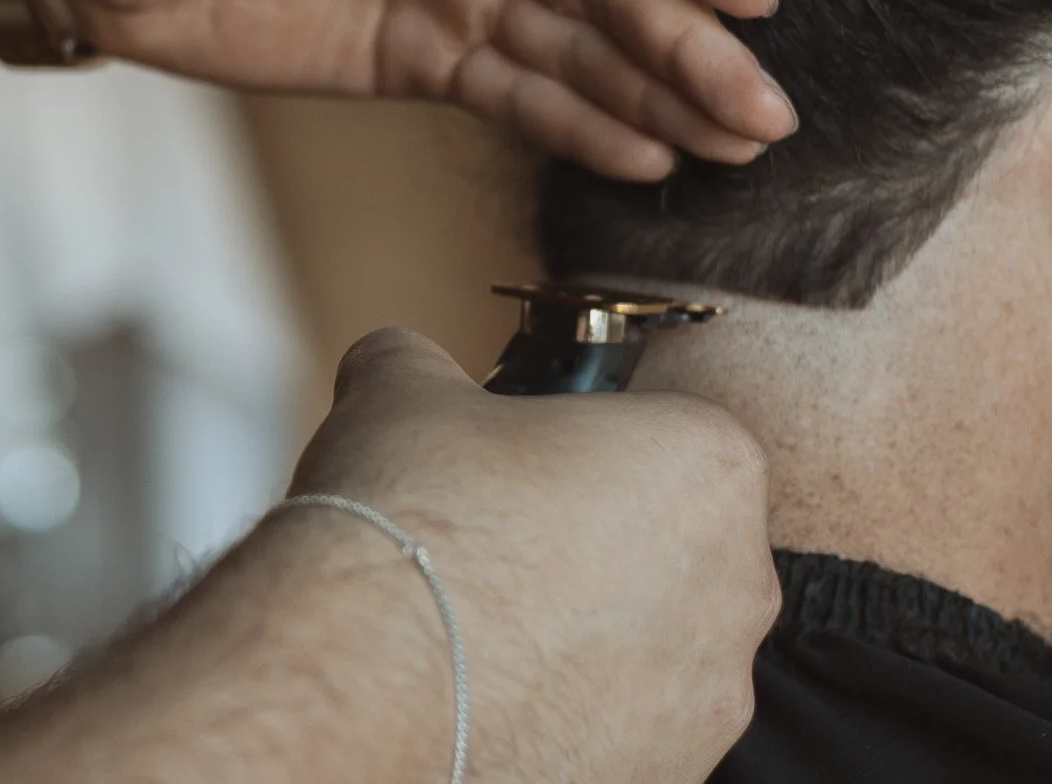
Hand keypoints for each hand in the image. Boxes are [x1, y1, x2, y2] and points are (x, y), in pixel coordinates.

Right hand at [288, 328, 778, 781]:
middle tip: (492, 535)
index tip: (519, 456)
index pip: (664, 431)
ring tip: (475, 621)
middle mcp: (738, 587)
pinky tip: (481, 687)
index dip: (582, 440)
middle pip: (670, 542)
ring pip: (648, 641)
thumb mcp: (401, 386)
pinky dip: (562, 706)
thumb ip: (424, 362)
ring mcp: (707, 699)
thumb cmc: (411, 521)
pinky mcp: (664, 777)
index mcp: (707, 464)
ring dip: (579, 629)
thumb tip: (402, 362)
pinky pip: (620, 722)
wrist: (365, 679)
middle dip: (591, 539)